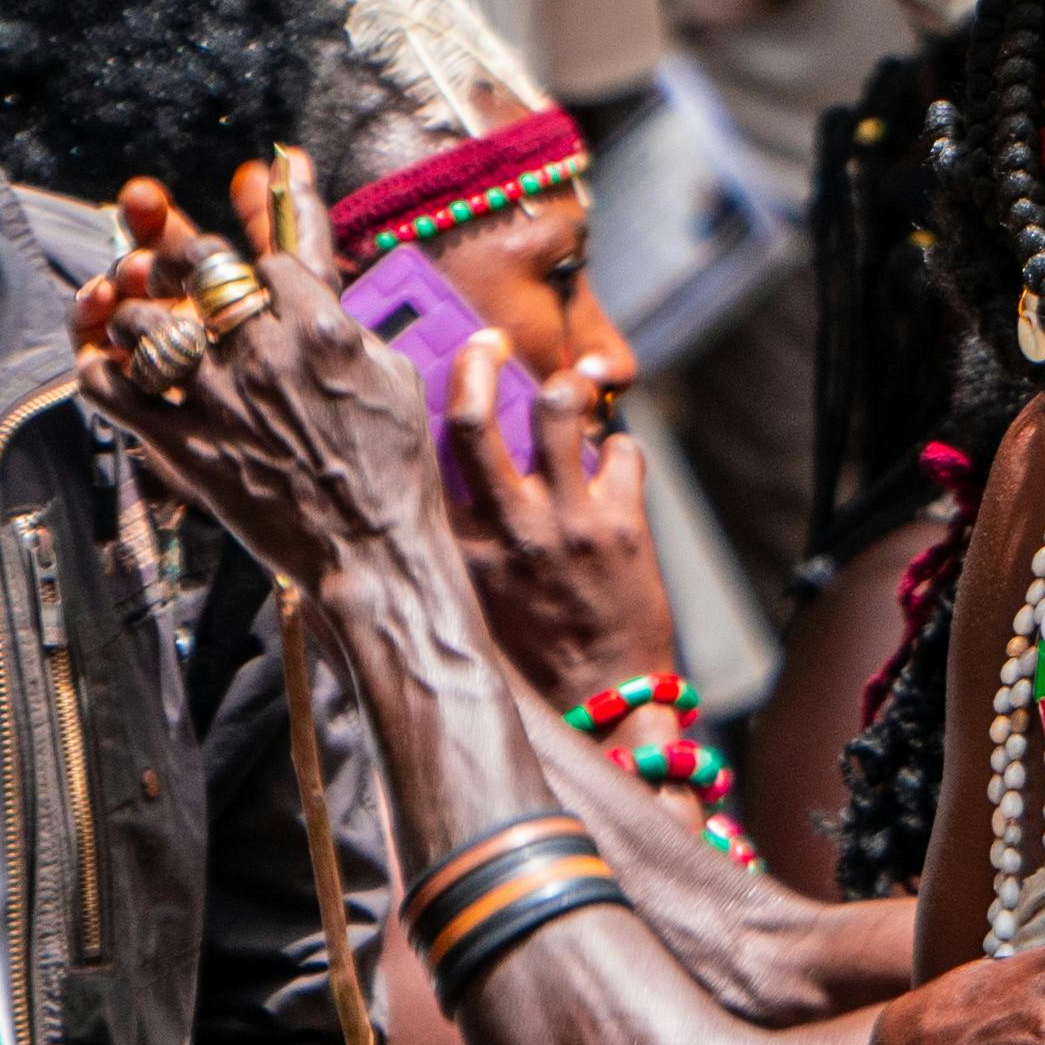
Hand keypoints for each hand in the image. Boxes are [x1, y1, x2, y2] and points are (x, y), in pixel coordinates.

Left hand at [77, 169, 468, 643]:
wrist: (372, 554)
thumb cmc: (396, 474)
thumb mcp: (394, 378)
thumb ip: (352, 329)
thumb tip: (328, 301)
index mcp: (320, 325)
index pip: (265, 260)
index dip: (252, 269)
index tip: (249, 286)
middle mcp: (261, 350)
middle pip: (194, 266)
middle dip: (177, 260)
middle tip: (170, 272)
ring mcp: (216, 397)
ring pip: (141, 323)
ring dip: (134, 317)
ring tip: (138, 328)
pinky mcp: (184, 445)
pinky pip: (111, 392)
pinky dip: (98, 373)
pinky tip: (103, 369)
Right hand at [445, 338, 684, 702]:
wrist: (603, 702)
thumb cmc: (532, 658)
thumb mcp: (474, 602)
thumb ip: (453, 548)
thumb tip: (434, 495)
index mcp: (459, 548)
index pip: (425, 458)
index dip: (421, 408)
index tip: (425, 371)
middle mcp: (508, 527)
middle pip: (475, 418)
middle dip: (479, 363)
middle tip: (491, 341)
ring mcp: (567, 522)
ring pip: (558, 411)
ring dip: (566, 391)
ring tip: (569, 394)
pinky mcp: (623, 526)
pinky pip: (622, 451)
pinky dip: (620, 450)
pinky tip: (614, 468)